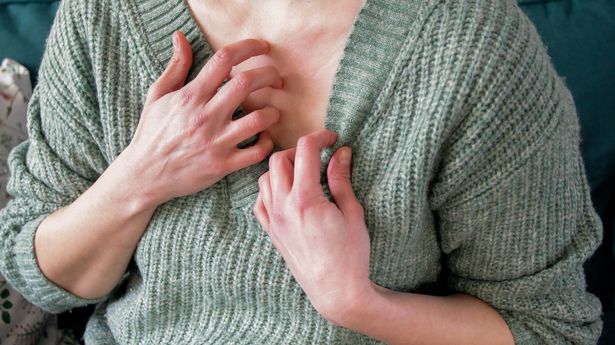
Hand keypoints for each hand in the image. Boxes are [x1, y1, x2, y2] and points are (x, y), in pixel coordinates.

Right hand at [121, 31, 282, 207]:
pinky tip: (264, 137)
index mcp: (190, 96)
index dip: (249, 47)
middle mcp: (205, 116)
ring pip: (258, 119)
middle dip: (269, 75)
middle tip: (276, 79)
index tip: (262, 48)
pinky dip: (267, 143)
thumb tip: (181, 37)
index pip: (224, 60)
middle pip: (247, 83)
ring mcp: (216, 142)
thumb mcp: (157, 96)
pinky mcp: (223, 165)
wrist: (144, 175)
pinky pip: (256, 152)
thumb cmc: (151, 133)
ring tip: (272, 111)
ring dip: (272, 112)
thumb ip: (175, 67)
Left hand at [253, 129, 373, 324]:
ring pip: (264, 178)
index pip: (304, 150)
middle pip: (278, 159)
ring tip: (303, 174)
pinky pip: (259, 202)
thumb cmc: (350, 255)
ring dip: (281, 168)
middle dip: (298, 150)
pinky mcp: (272, 233)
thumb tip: (341, 152)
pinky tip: (287, 193)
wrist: (335, 291)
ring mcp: (274, 220)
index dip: (319, 137)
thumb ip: (341, 180)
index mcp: (306, 199)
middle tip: (318, 156)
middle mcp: (284, 207)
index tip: (332, 139)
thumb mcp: (352, 213)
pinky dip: (269, 190)